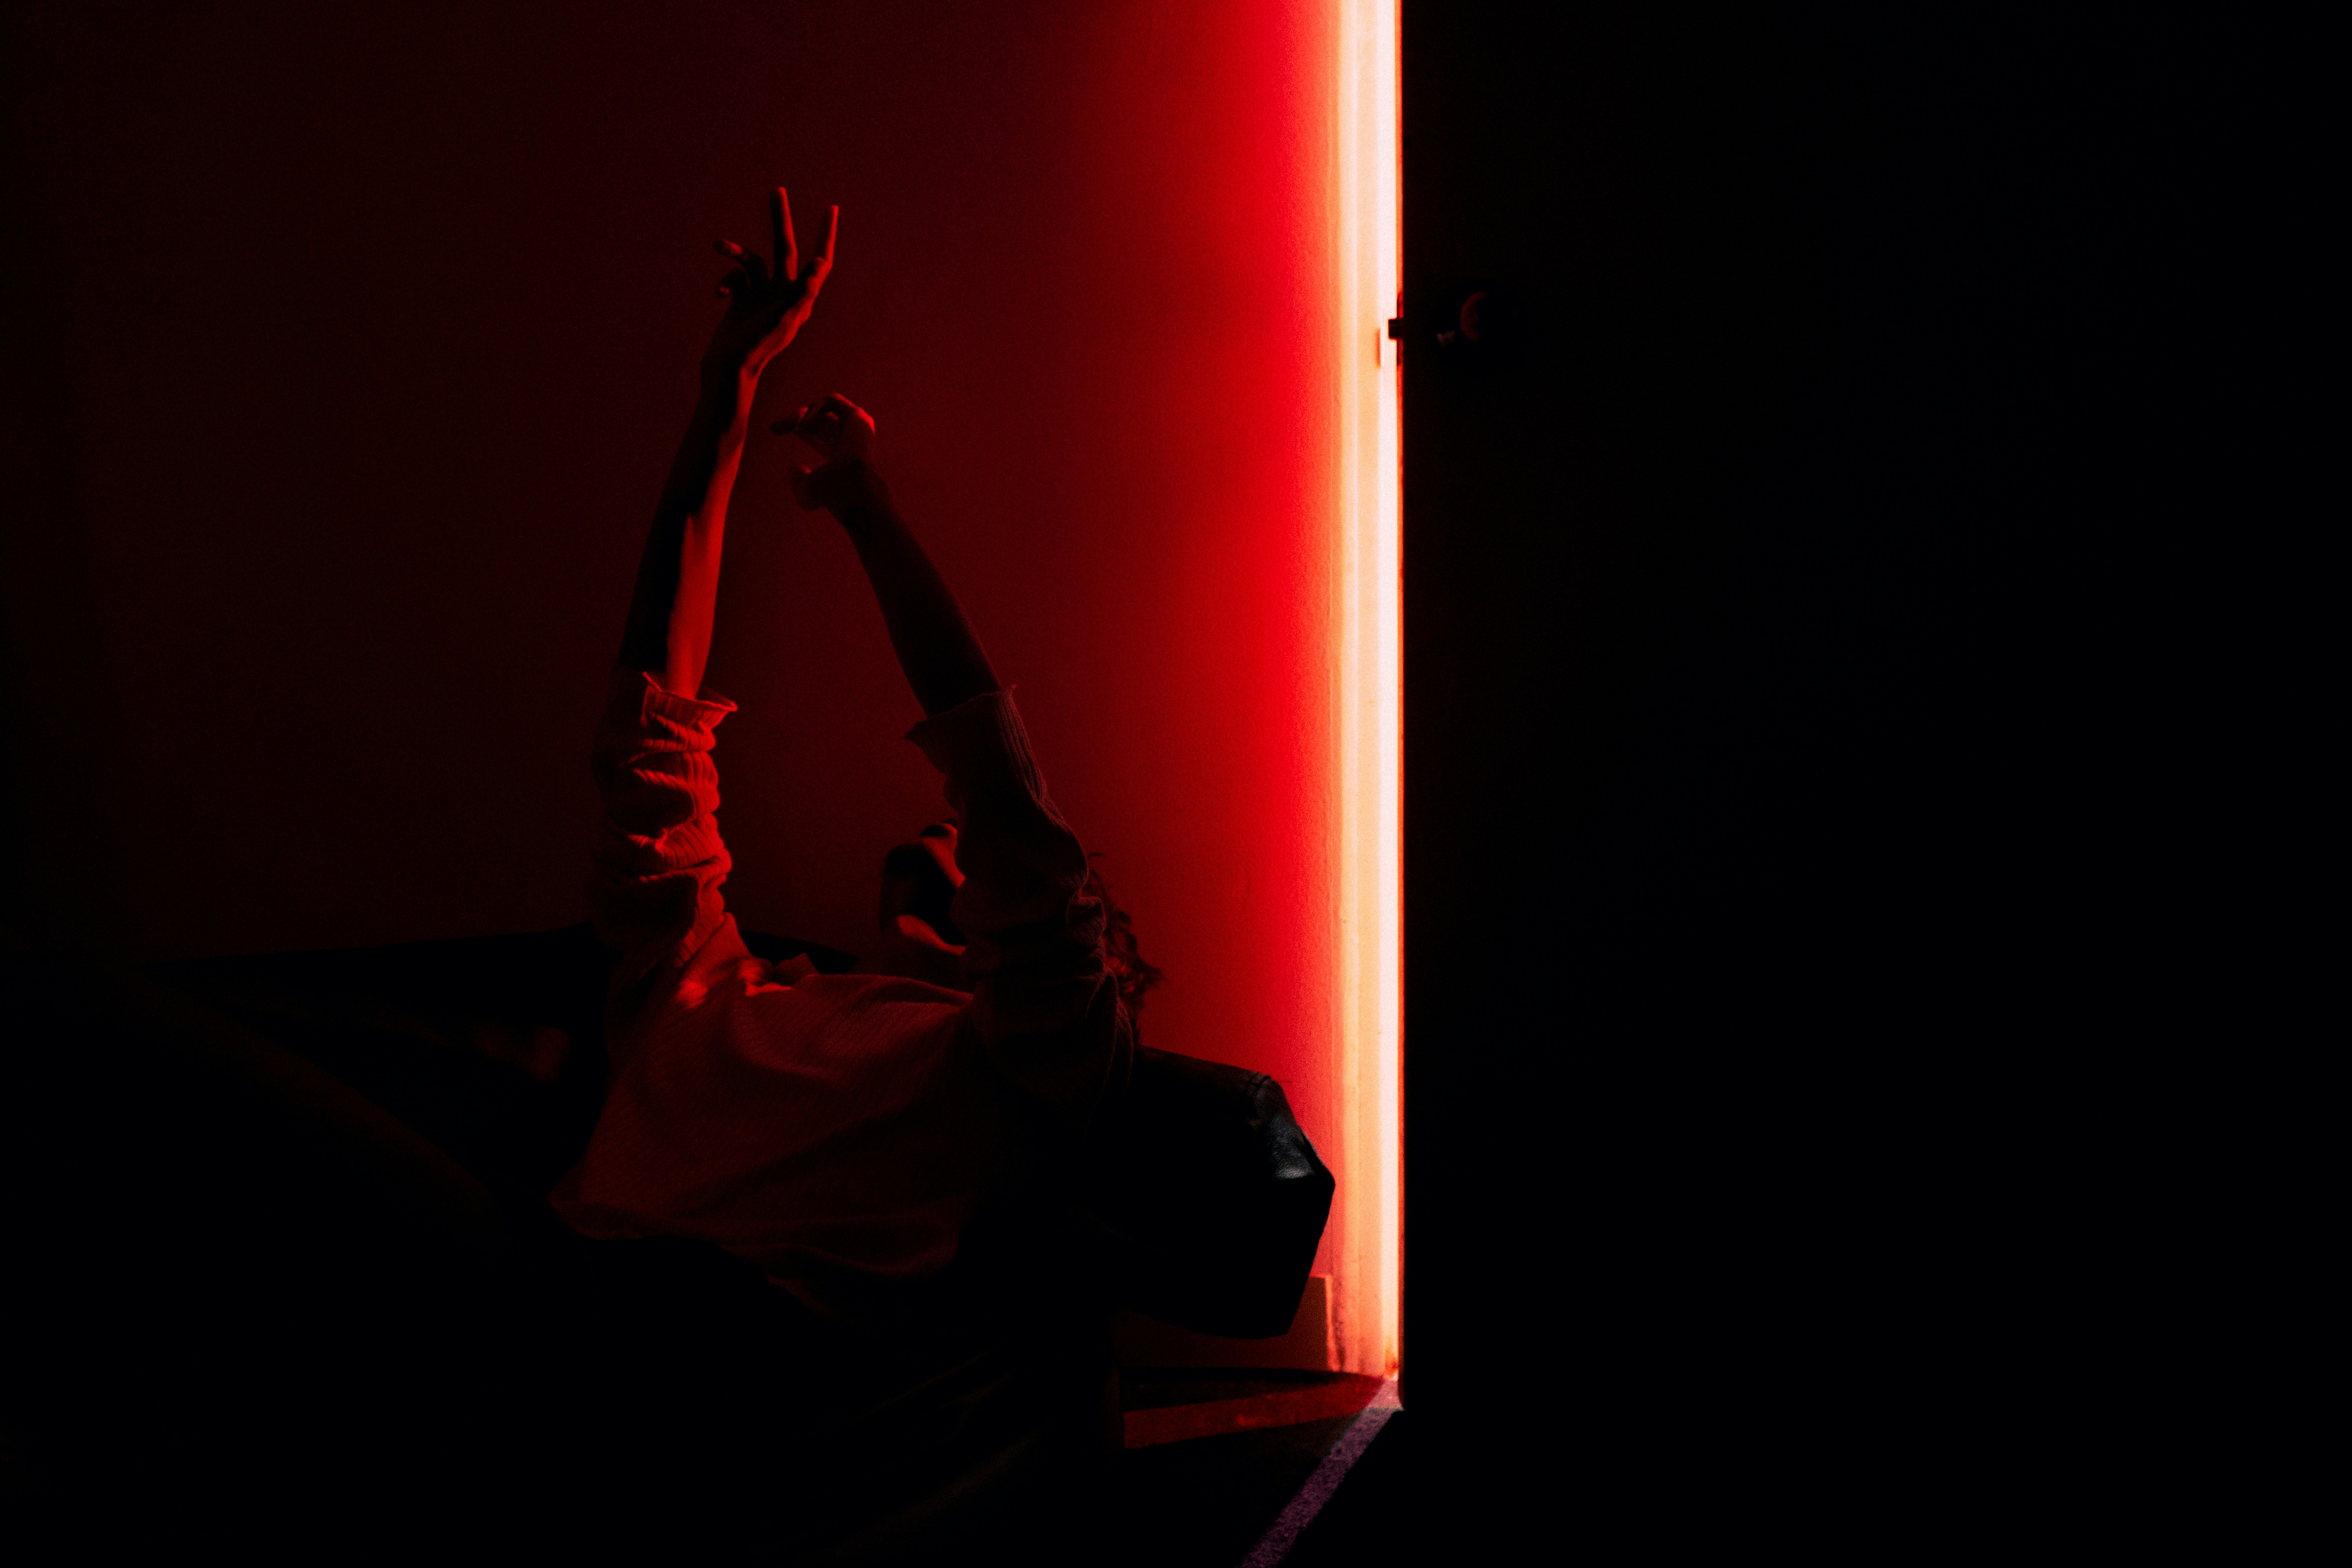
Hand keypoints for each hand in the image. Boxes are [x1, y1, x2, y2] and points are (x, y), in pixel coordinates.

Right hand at [701, 187, 836, 387]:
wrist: (727, 369)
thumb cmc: (758, 347)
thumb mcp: (783, 318)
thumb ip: (803, 290)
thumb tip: (821, 263)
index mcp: (801, 297)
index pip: (819, 261)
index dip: (826, 236)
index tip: (831, 209)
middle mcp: (784, 293)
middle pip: (784, 248)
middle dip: (780, 220)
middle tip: (777, 190)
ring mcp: (762, 295)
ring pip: (752, 260)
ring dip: (735, 251)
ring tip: (719, 245)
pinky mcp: (742, 299)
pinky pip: (735, 277)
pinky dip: (726, 280)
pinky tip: (720, 295)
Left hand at [772, 393, 879, 510]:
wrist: (849, 486)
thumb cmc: (830, 493)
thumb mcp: (806, 491)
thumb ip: (798, 480)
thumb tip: (793, 466)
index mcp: (839, 454)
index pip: (818, 433)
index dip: (798, 427)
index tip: (775, 429)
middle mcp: (848, 439)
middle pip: (817, 419)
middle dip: (793, 419)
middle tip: (773, 429)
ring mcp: (855, 427)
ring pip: (823, 408)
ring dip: (802, 414)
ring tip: (793, 426)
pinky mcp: (859, 417)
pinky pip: (832, 400)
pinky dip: (815, 408)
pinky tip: (807, 422)